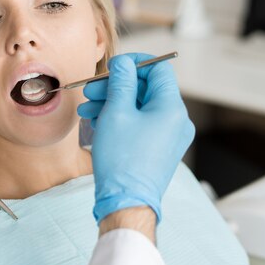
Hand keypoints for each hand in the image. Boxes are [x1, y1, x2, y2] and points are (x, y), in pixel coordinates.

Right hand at [77, 53, 194, 223]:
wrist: (126, 202)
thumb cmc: (122, 160)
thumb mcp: (116, 112)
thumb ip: (121, 82)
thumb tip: (124, 63)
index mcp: (172, 108)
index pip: (158, 69)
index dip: (133, 63)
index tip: (111, 67)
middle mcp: (177, 121)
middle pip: (146, 89)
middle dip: (117, 87)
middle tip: (91, 91)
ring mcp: (169, 137)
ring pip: (140, 108)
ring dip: (114, 103)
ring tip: (87, 110)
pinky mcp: (159, 149)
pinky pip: (141, 124)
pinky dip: (121, 119)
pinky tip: (98, 122)